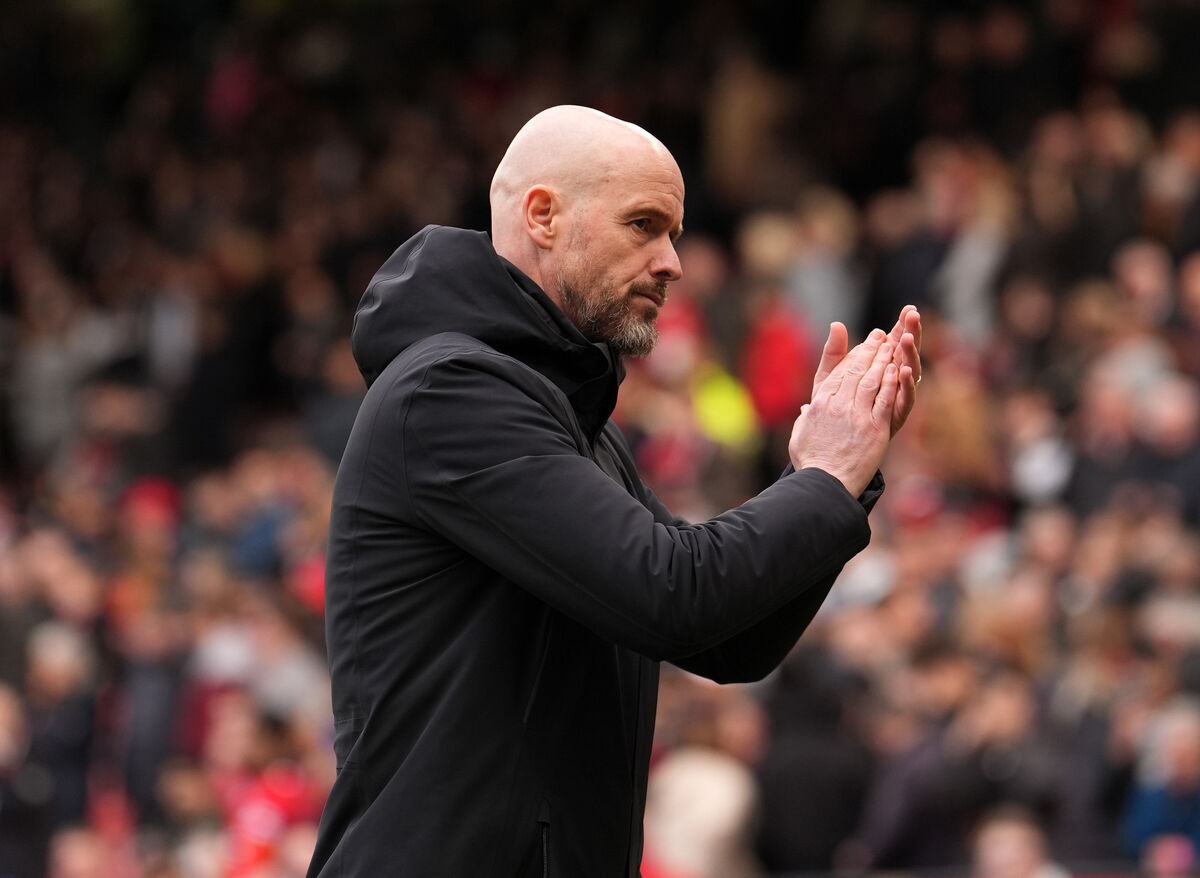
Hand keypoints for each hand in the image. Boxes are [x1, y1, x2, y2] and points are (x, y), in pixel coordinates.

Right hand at [789, 329, 899, 495]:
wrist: (825, 483)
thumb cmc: (811, 463)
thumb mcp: (799, 434)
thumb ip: (806, 417)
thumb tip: (807, 408)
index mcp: (819, 403)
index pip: (840, 372)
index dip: (853, 356)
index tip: (862, 345)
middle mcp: (838, 404)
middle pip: (857, 370)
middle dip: (870, 350)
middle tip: (880, 336)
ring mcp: (857, 414)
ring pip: (873, 380)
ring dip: (883, 360)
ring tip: (892, 345)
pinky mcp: (875, 427)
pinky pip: (886, 399)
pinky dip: (893, 382)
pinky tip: (899, 370)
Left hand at [811, 306, 921, 435]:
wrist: (829, 450)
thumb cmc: (829, 412)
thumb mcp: (828, 379)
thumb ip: (834, 353)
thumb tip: (837, 324)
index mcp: (879, 371)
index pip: (894, 343)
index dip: (901, 326)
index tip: (909, 309)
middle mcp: (892, 384)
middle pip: (906, 355)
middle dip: (911, 334)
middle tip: (913, 316)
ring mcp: (895, 400)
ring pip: (909, 374)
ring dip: (910, 355)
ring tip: (907, 337)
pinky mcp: (894, 418)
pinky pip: (904, 400)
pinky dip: (906, 385)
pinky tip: (904, 370)